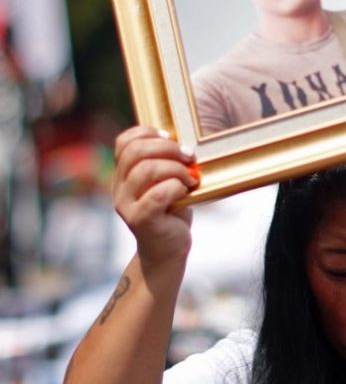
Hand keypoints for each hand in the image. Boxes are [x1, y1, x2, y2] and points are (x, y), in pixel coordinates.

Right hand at [113, 126, 198, 272]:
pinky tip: (186, 192)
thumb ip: (165, 163)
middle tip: (189, 155)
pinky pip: (159, 193)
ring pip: (147, 170)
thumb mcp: (166, 182)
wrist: (168, 251)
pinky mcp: (140, 219)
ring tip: (190, 177)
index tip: (170, 136)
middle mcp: (119, 188)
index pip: (124, 142)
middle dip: (168, 148)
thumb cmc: (171, 212)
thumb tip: (182, 142)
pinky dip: (177, 187)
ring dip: (176, 169)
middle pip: (136, 151)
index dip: (147, 132)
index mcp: (123, 174)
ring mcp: (126, 204)